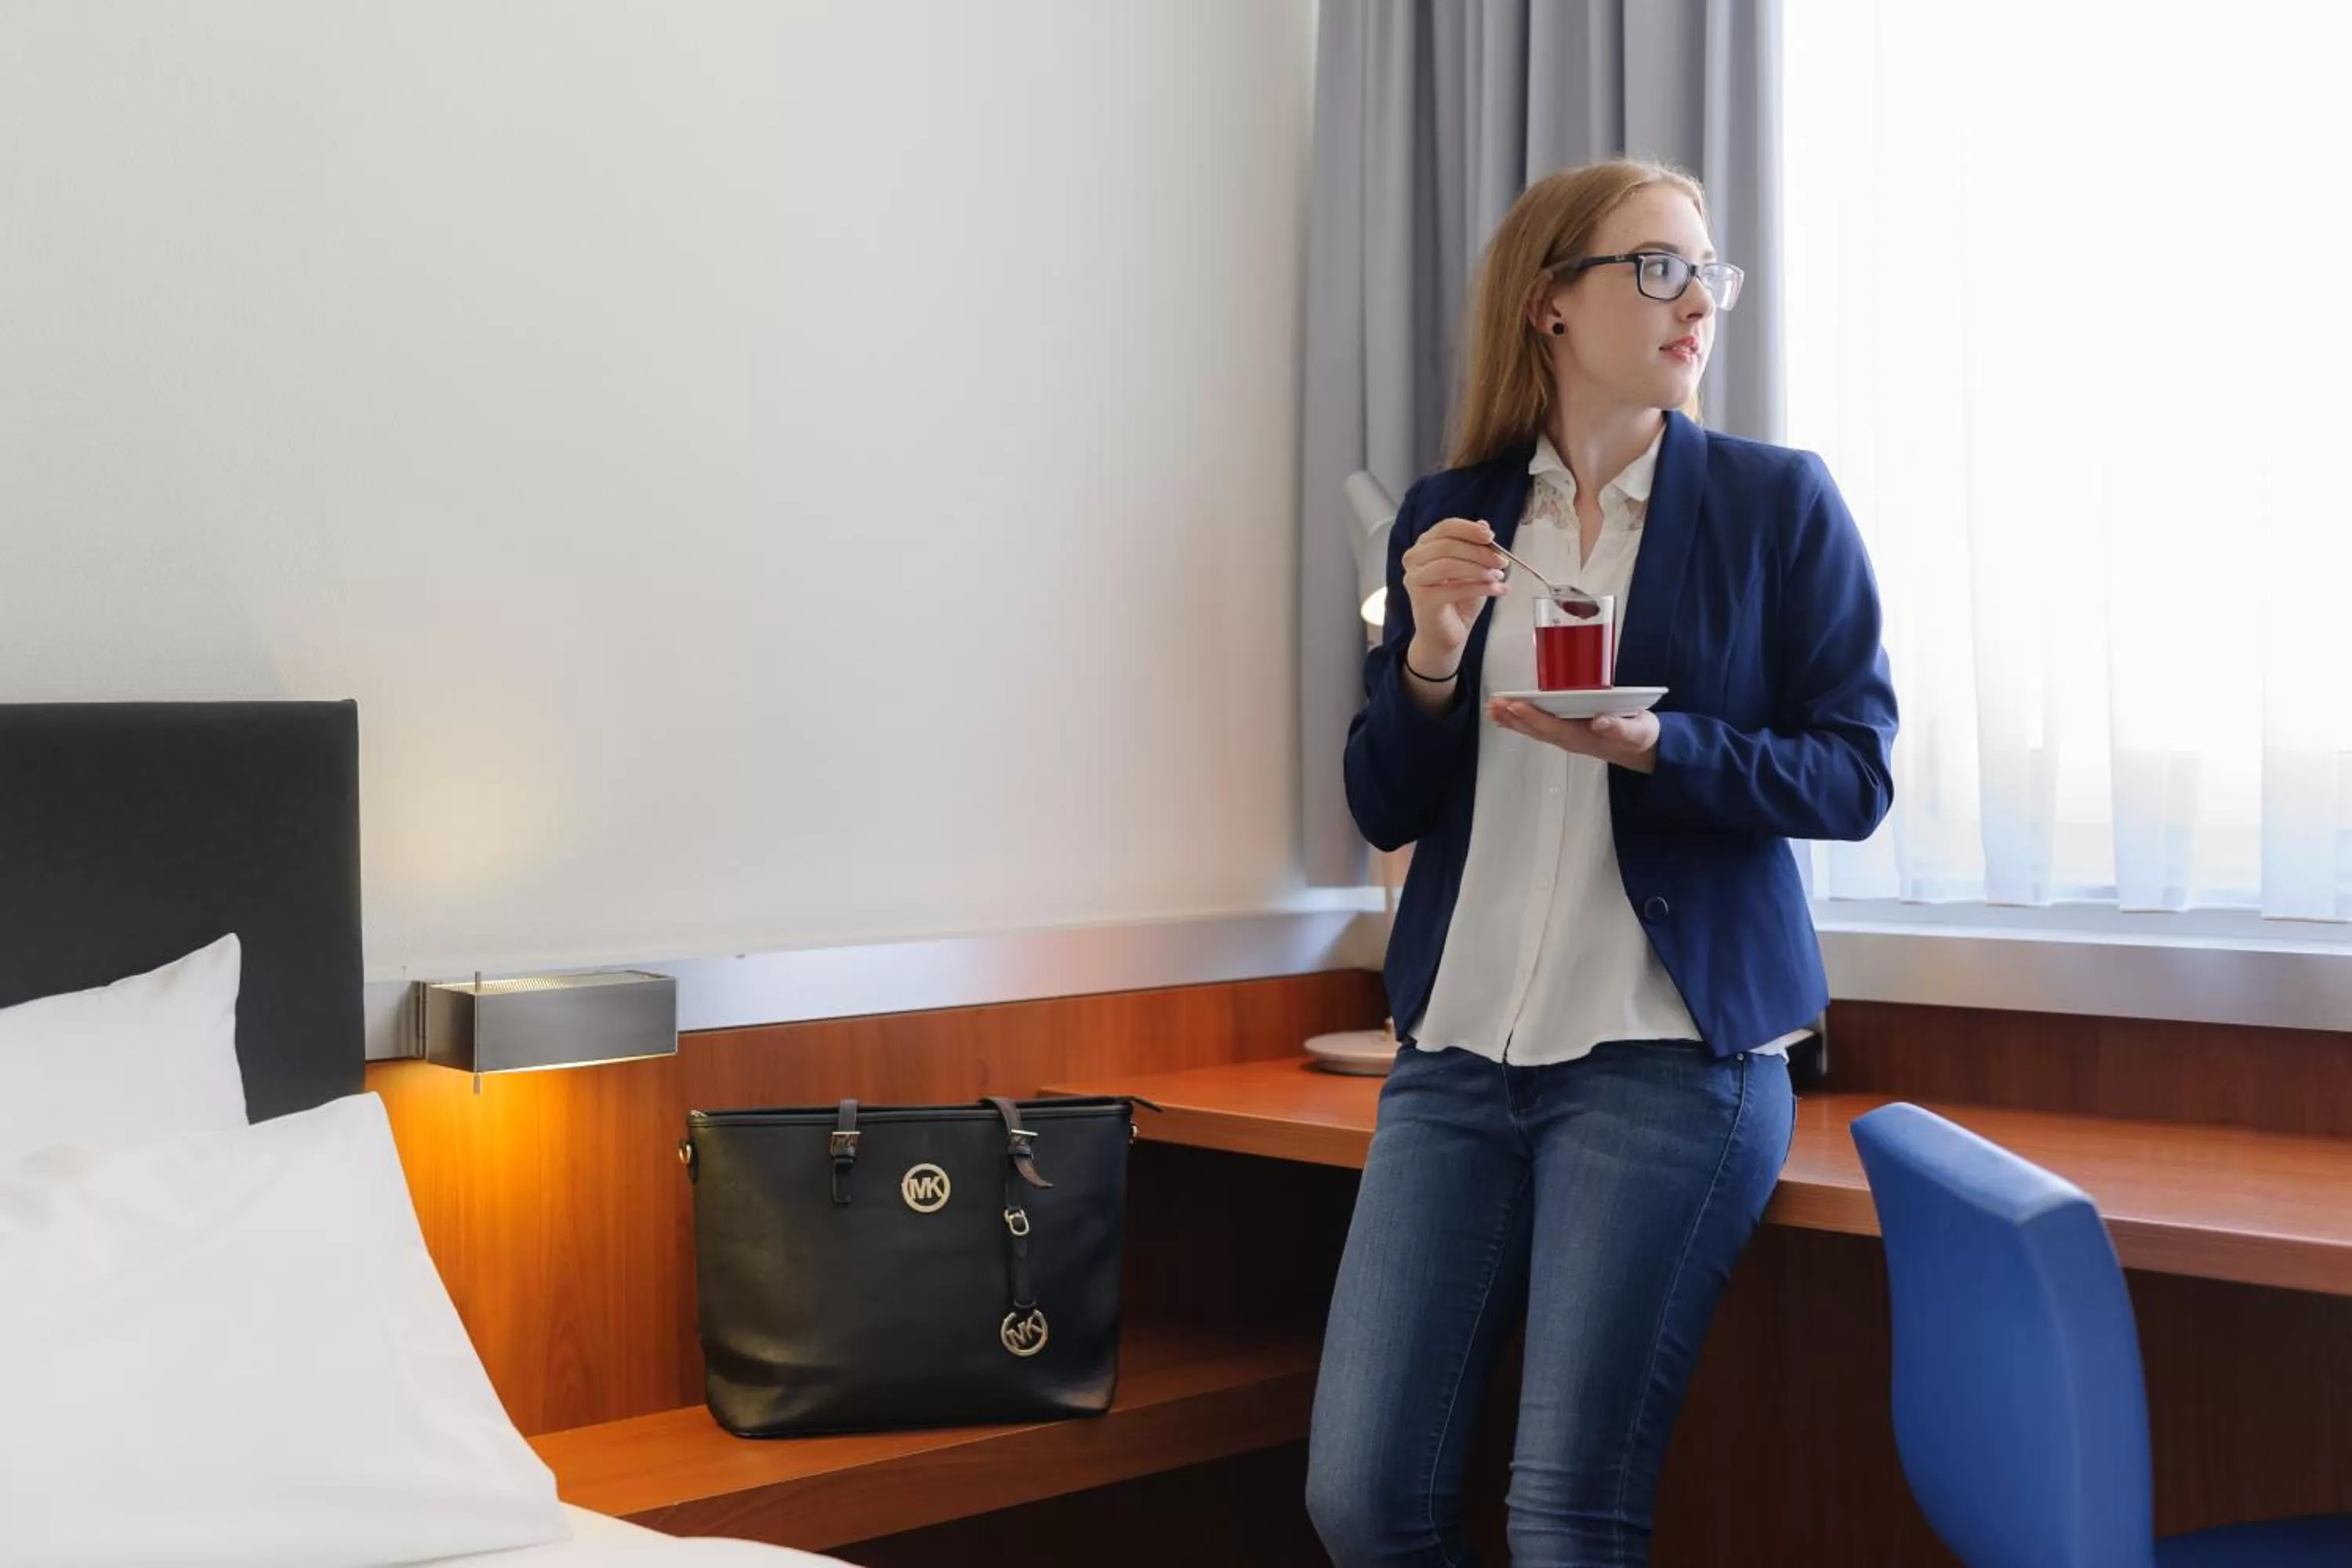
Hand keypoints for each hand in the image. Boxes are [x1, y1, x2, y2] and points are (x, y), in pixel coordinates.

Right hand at [1398, 517, 1506, 669]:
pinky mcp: (1422, 600)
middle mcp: (1414, 560)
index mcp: (1424, 547)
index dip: (1470, 529)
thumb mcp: (1472, 569)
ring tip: (1498, 577)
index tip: (1491, 536)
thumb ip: (1475, 547)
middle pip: (1447, 544)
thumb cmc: (1457, 602)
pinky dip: (1480, 588)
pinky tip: (1497, 590)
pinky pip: (1455, 588)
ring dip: (1479, 569)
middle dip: (1479, 552)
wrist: (1445, 636)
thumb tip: (1484, 525)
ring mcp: (1415, 580)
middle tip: (1501, 562)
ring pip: (1449, 564)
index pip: (1445, 527)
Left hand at [1485, 700, 1659, 773]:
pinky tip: (1506, 715)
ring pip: (1534, 729)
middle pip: (1537, 729)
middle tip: (1494, 705)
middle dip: (1514, 717)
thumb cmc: (1639, 735)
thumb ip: (1620, 728)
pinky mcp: (1566, 732)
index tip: (1516, 706)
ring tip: (1492, 709)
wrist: (1641, 749)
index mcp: (1584, 737)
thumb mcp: (1636, 732)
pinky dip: (1521, 720)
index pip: (1554, 727)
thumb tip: (1600, 722)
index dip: (1533, 717)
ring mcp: (1566, 737)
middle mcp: (1570, 739)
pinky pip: (1538, 727)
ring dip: (1512, 719)